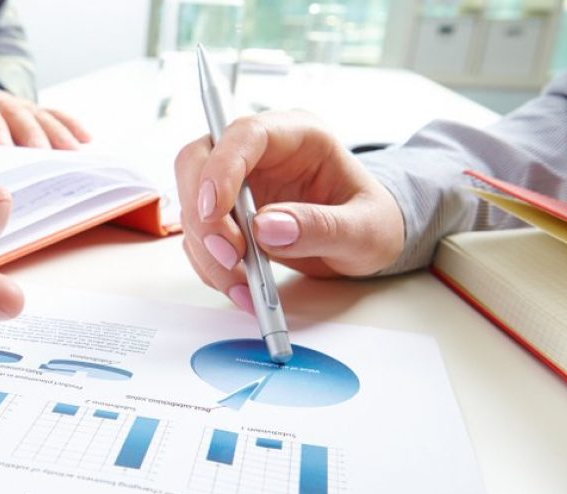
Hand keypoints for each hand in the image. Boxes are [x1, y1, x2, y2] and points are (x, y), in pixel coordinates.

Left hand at [0, 81, 90, 155]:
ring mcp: (17, 108)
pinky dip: (71, 127)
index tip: (2, 147)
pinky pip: (55, 118)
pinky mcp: (31, 117)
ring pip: (40, 118)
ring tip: (73, 156)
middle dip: (32, 137)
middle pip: (18, 116)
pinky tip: (86, 141)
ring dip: (58, 135)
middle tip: (44, 159)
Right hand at [175, 110, 403, 308]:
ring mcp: (239, 181)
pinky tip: (241, 287)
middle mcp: (260, 152)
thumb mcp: (365, 230)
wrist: (365, 243)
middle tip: (228, 257)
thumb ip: (321, 226)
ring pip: (192, 203)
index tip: (215, 211)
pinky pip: (200, 236)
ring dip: (206, 249)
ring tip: (243, 286)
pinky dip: (211, 266)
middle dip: (203, 214)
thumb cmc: (374, 224)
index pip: (244, 134)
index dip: (221, 168)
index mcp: (298, 136)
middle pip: (199, 161)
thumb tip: (266, 228)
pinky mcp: (227, 213)